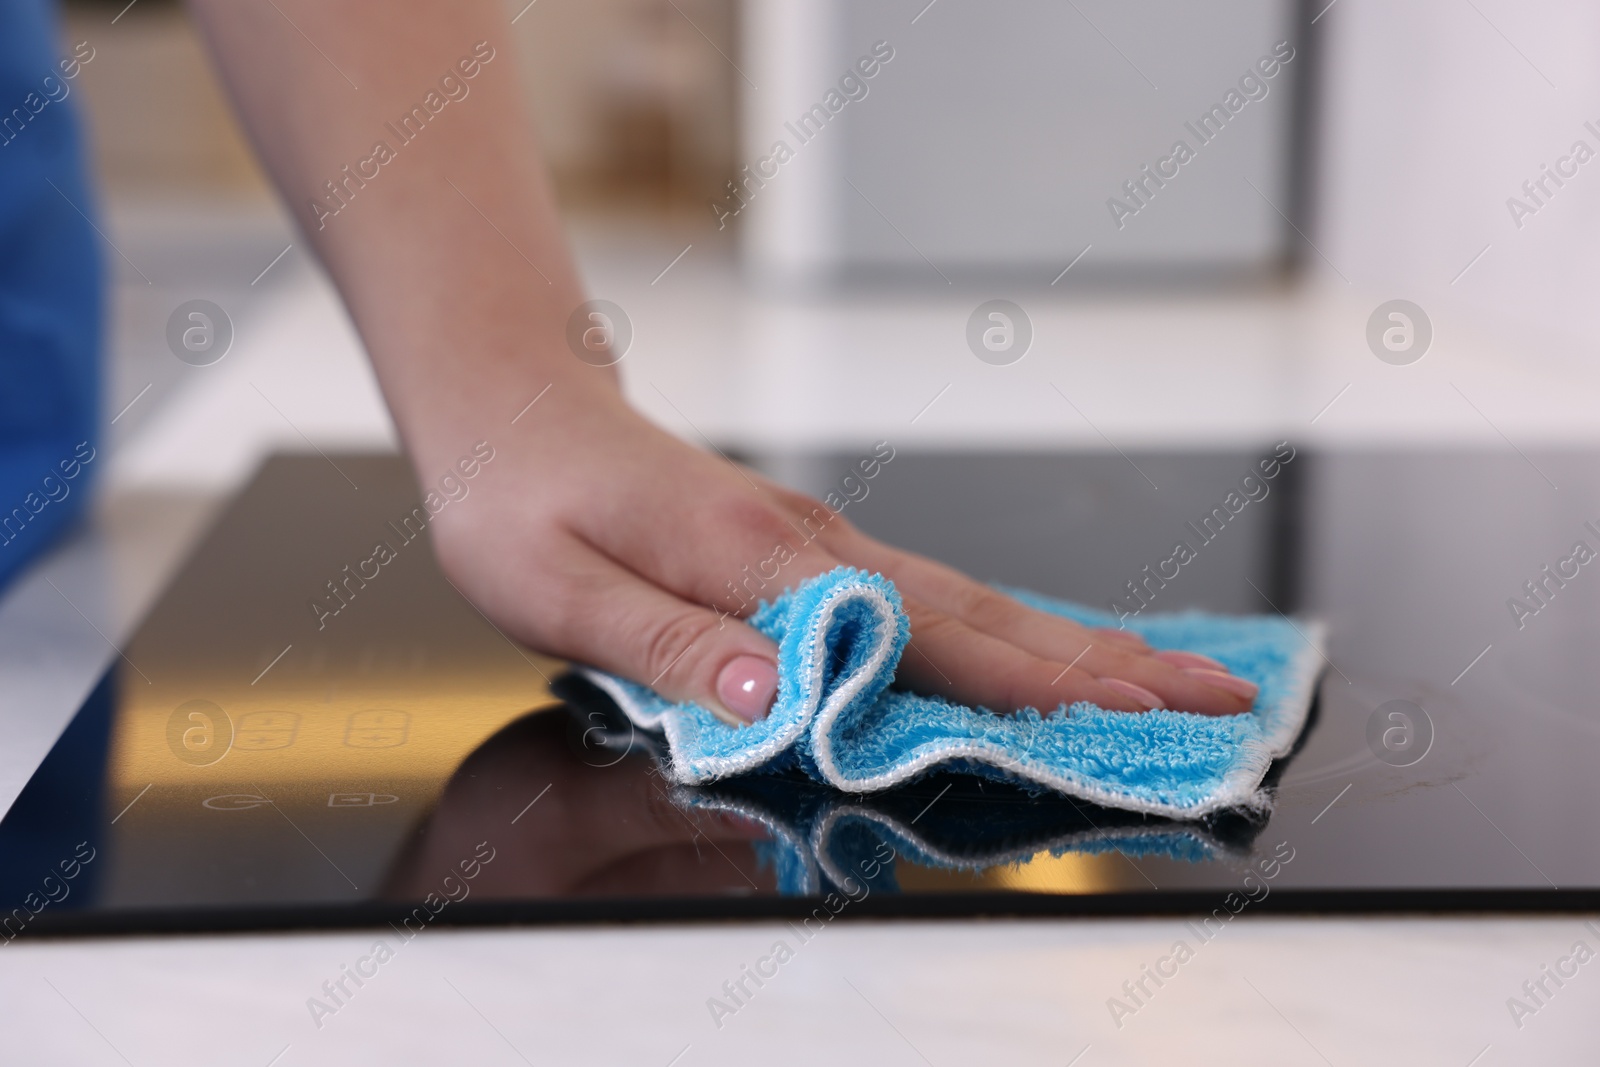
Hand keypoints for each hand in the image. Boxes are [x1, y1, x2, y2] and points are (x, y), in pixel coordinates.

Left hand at [429, 385, 1256, 724]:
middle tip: (1214, 693)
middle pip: (984, 612)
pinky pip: (931, 595)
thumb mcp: (558, 589)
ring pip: (972, 599)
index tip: (1130, 716)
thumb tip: (783, 694)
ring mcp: (824, 541)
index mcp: (762, 563)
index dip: (1031, 684)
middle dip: (1103, 663)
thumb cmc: (522, 502)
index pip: (923, 635)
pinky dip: (1008, 628)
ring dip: (1076, 643)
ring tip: (1168, 674)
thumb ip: (669, 646)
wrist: (513, 406)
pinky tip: (1046, 648)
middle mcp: (817, 545)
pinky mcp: (813, 547)